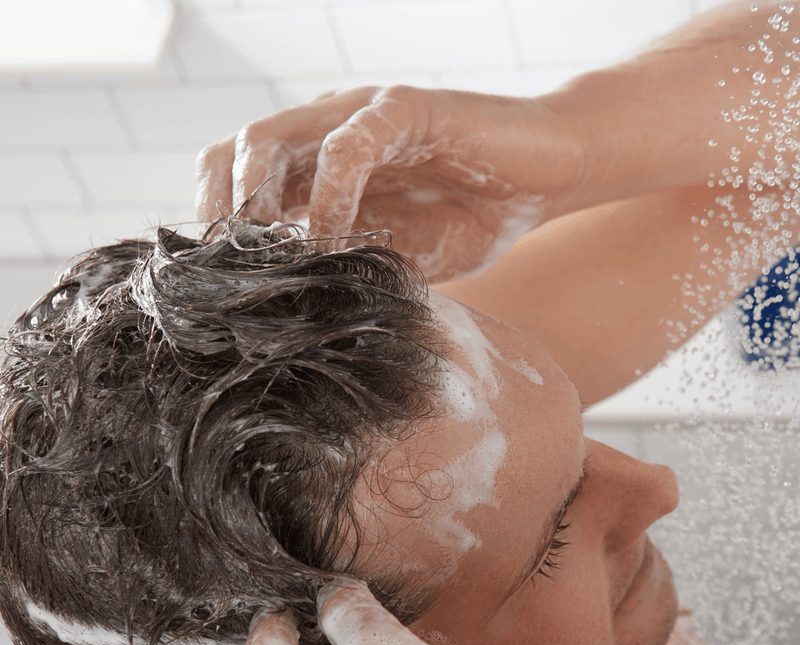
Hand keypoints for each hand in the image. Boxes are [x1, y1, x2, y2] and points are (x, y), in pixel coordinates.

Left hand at [194, 86, 584, 280]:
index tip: (211, 286)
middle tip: (223, 273)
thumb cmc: (469, 217)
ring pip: (271, 138)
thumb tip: (296, 317)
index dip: (215, 229)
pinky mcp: (405, 110)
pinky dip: (333, 192)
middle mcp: (325, 136)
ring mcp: (360, 116)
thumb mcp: (396, 257)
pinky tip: (336, 237)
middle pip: (234, 155)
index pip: (238, 185)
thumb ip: (349, 271)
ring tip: (266, 256)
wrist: (542, 178)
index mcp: (316, 170)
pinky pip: (350, 143)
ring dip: (256, 198)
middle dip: (218, 214)